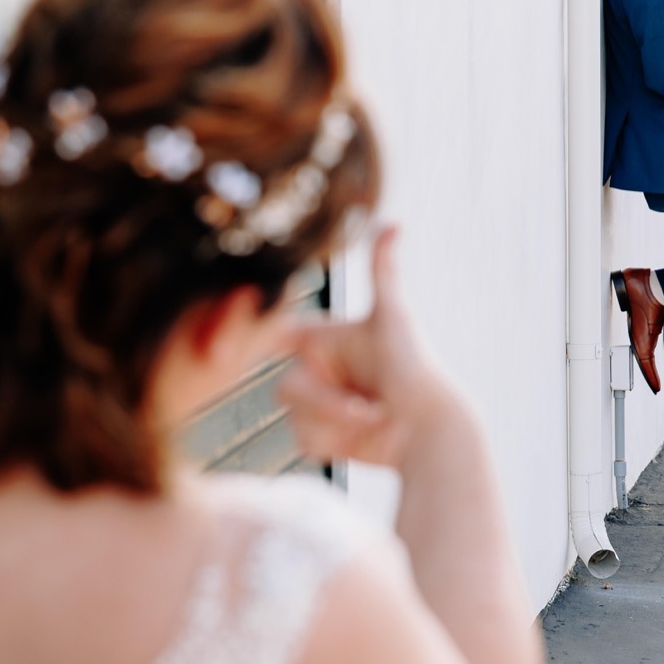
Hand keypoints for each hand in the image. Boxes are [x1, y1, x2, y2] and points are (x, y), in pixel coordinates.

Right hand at [277, 226, 457, 470]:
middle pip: (287, 387)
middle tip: (366, 408)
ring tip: (375, 418)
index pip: (278, 332)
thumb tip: (393, 223)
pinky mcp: (322, 437)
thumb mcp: (393, 318)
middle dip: (326, 402)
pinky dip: (334, 441)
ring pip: (295, 415)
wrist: (432, 432)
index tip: (231, 343)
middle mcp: (319, 369)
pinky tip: (364, 437)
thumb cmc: (416, 370)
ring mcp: (319, 404)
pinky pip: (303, 440)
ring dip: (335, 421)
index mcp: (327, 338)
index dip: (253, 336)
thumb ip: (382, 272)